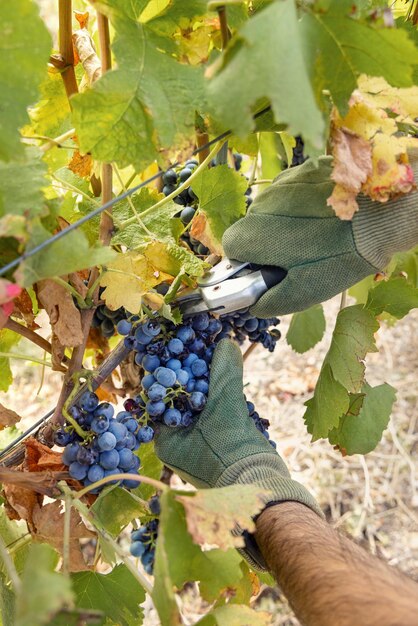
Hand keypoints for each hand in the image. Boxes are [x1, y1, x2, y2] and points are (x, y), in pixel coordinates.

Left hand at [154, 339, 319, 507]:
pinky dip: (223, 401)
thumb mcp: (226, 407)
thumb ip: (224, 374)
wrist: (262, 488)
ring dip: (211, 387)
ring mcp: (198, 446)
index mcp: (166, 439)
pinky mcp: (218, 446)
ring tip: (220, 364)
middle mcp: (177, 443)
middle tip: (204, 353)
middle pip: (181, 400)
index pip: (162, 397)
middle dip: (195, 377)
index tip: (183, 349)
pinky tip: (233, 387)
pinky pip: (215, 417)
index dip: (173, 371)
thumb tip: (225, 344)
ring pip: (200, 407)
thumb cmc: (233, 453)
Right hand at [223, 154, 417, 317]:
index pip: (231, 247)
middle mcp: (261, 203)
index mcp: (254, 232)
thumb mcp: (305, 291)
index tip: (269, 269)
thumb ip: (271, 301)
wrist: (383, 214)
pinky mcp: (305, 169)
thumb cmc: (339, 256)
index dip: (247, 262)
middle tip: (298, 255)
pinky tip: (325, 213)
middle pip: (251, 226)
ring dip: (284, 222)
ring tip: (317, 233)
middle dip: (267, 242)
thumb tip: (253, 305)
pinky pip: (292, 191)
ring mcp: (283, 182)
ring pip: (271, 208)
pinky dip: (301, 204)